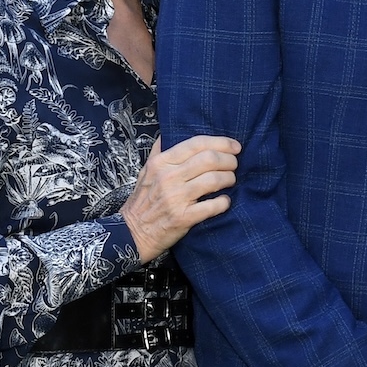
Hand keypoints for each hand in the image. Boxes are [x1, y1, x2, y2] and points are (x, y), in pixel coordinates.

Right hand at [122, 136, 239, 261]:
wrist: (131, 233)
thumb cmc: (142, 202)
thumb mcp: (145, 173)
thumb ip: (158, 152)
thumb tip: (167, 133)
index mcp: (161, 163)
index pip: (197, 144)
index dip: (221, 142)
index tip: (234, 146)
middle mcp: (168, 177)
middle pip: (209, 159)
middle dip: (229, 160)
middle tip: (234, 165)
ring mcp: (176, 198)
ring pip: (214, 179)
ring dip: (229, 178)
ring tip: (230, 181)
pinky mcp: (184, 217)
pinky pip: (213, 205)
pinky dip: (224, 202)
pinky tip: (224, 201)